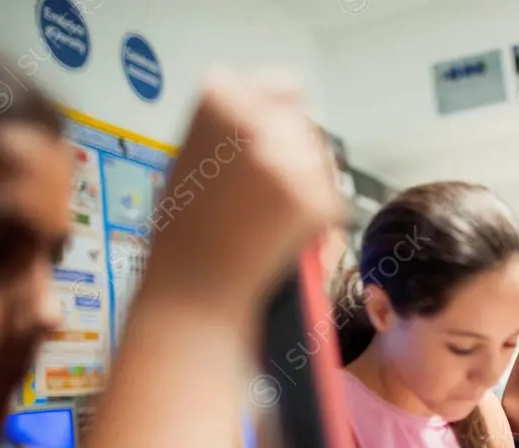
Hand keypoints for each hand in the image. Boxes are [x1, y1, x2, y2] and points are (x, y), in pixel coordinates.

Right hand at [145, 71, 342, 322]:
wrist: (192, 291)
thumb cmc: (184, 234)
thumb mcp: (191, 156)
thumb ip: (229, 122)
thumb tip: (266, 107)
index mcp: (218, 100)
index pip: (281, 86)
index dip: (280, 117)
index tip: (275, 138)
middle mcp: (254, 122)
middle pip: (306, 126)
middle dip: (296, 155)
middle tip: (266, 194)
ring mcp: (287, 160)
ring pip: (321, 162)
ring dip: (308, 186)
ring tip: (267, 218)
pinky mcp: (314, 198)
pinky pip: (333, 200)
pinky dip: (318, 221)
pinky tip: (281, 235)